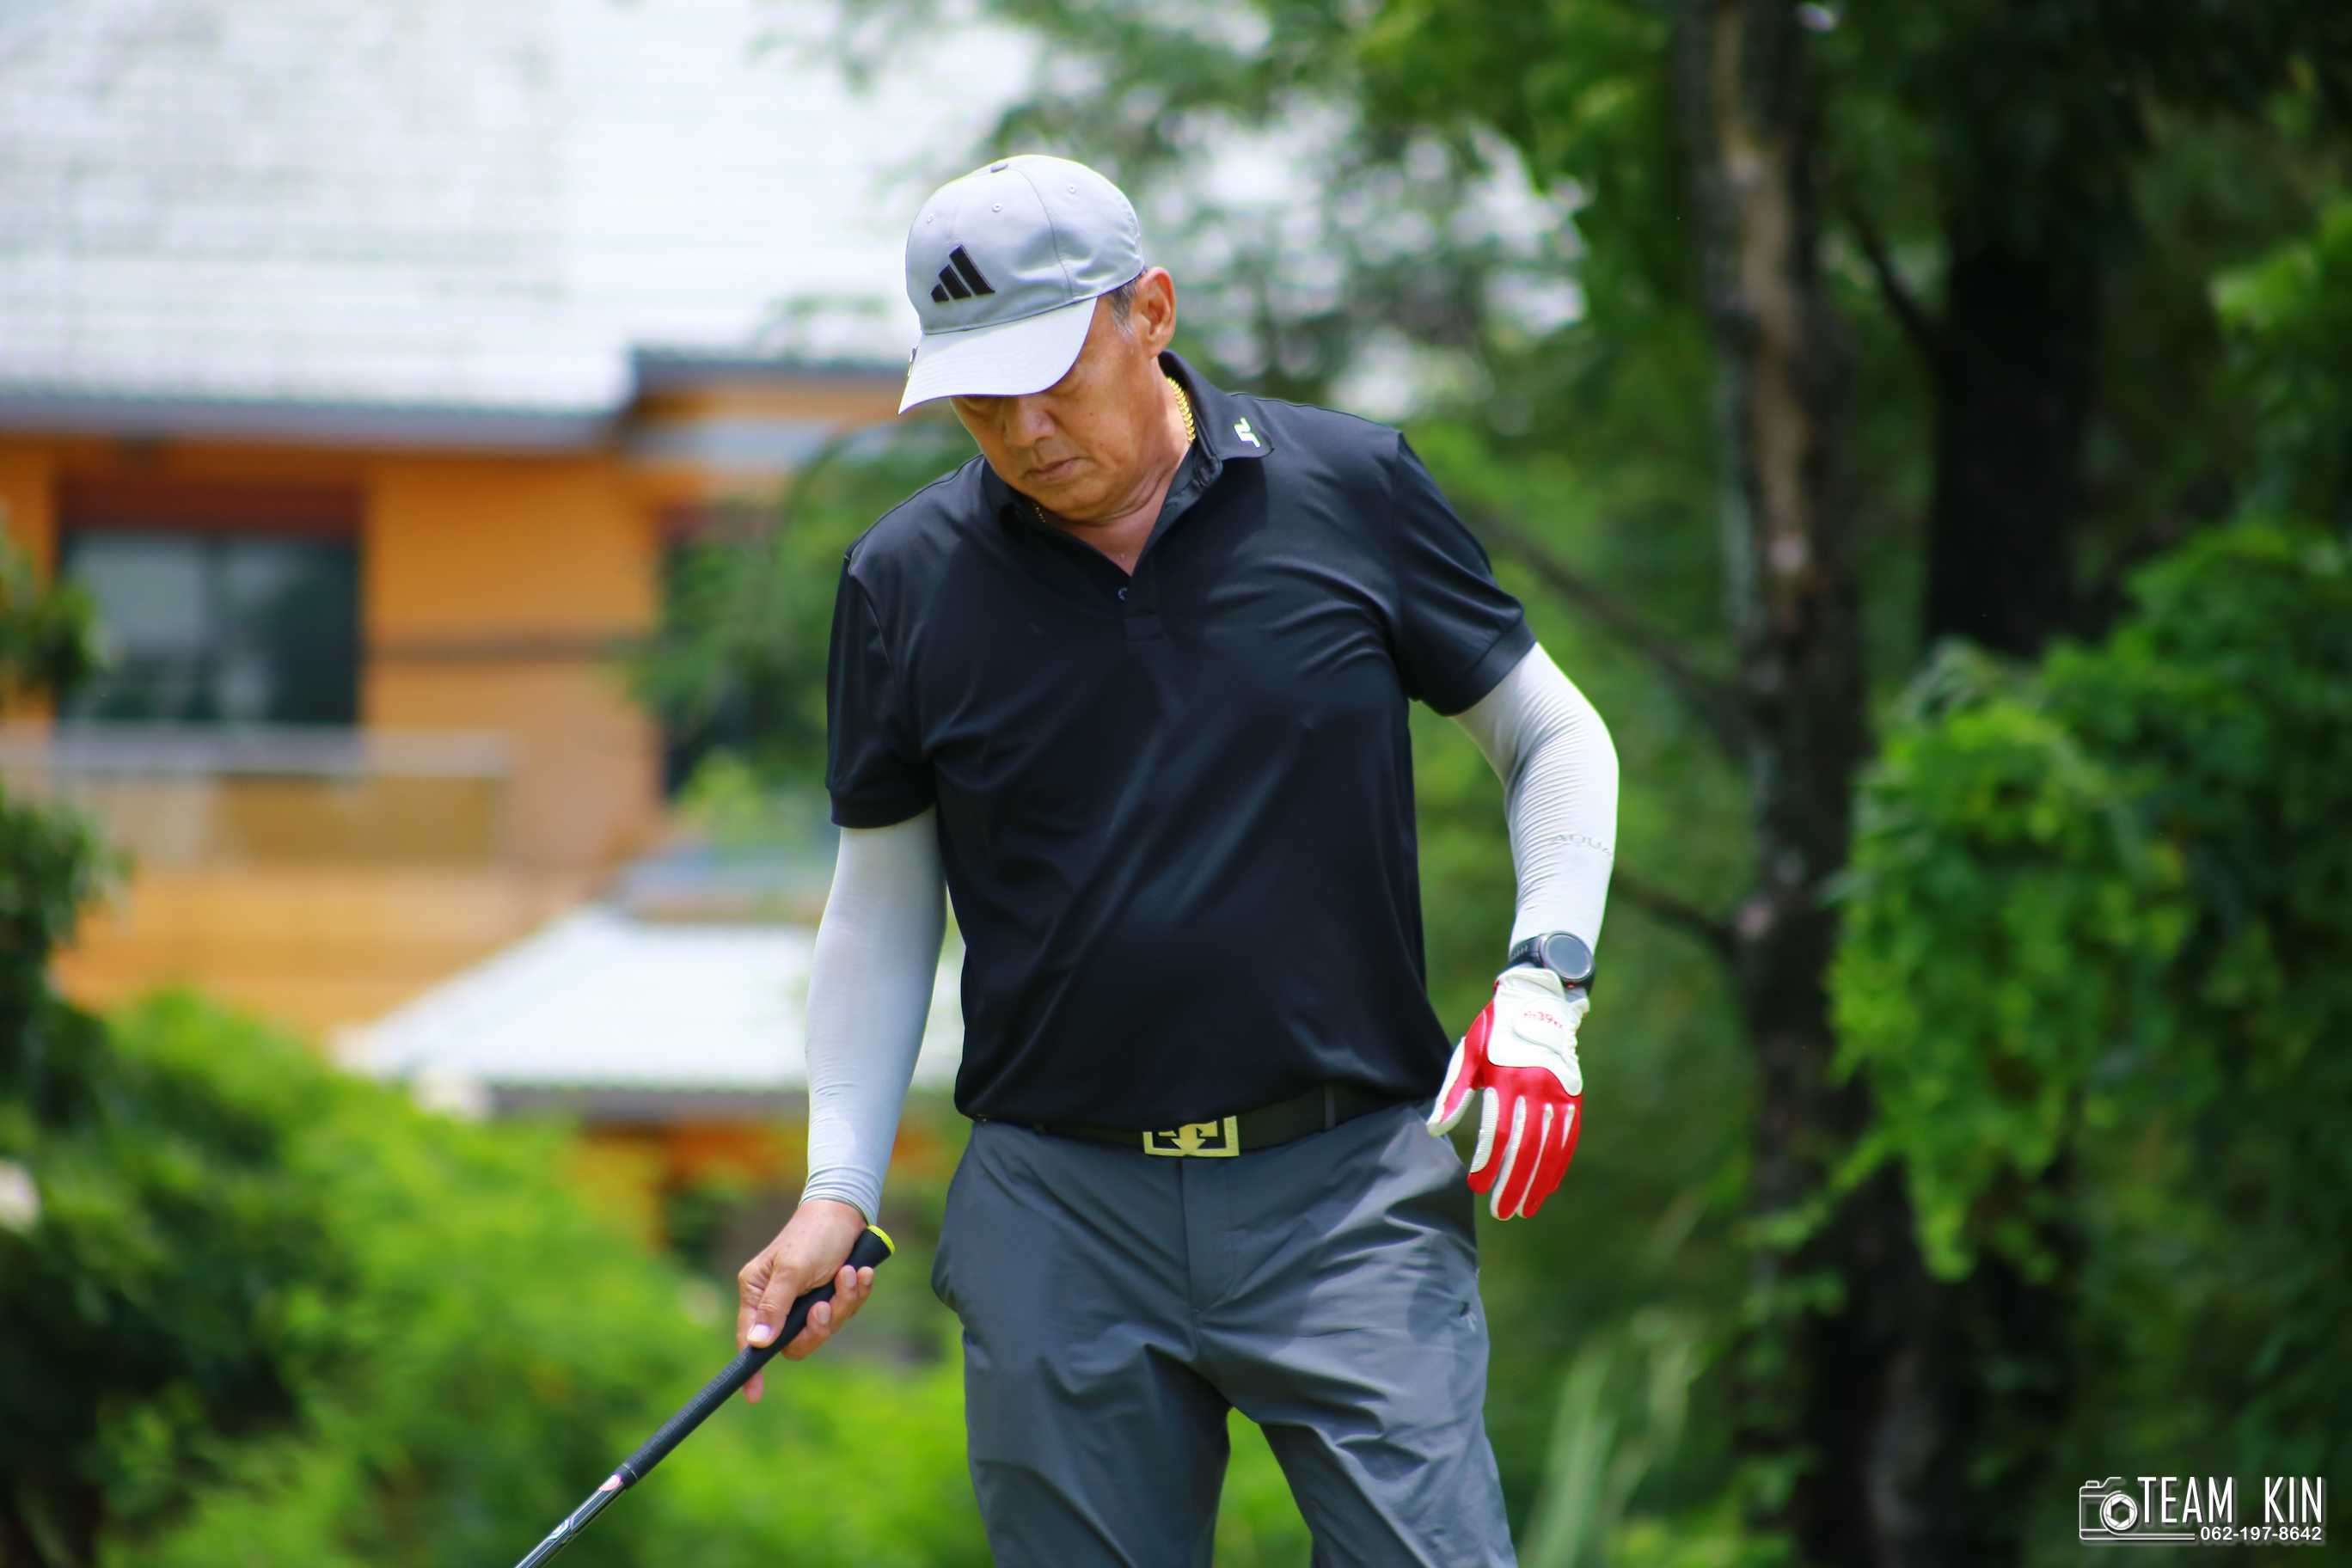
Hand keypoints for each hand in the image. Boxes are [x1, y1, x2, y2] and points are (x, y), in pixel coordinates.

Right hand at [735, 1198, 875, 1400]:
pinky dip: (856, 1294)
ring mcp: (804, 1299)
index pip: (750, 1339)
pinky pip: (844, 1312)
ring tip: (851, 1273)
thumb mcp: (793, 1270)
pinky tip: (862, 1273)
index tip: (754, 1395)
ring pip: (824, 1327)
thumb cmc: (814, 1234)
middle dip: (820, 1325)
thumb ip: (775, 1307)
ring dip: (844, 1302)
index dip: (752, 1368)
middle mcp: (778, 1300)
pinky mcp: (829, 1294)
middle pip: (795, 1341)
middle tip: (828, 1302)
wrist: (848, 1210)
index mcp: (758, 1292)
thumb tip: (756, 1343)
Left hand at [1427, 966, 1586, 1219]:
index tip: (1476, 1185)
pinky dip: (1558, 1165)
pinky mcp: (1572, 1097)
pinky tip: (1546, 1187)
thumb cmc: (1493, 1033)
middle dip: (1513, 1183)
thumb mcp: (1467, 1055)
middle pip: (1525, 1148)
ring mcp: (1559, 1094)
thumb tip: (1435, 1130)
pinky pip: (1568, 1138)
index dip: (1487, 1163)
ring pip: (1549, 1148)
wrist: (1537, 1003)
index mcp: (1507, 1079)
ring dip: (1536, 1182)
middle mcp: (1537, 1088)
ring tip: (1523, 1208)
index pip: (1498, 1133)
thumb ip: (1453, 1094)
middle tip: (1501, 1212)